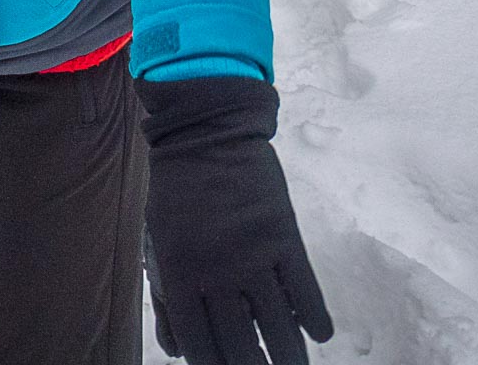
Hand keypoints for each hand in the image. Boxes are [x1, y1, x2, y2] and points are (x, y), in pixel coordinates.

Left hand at [138, 76, 333, 363]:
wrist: (206, 135)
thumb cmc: (176, 196)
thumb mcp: (159, 245)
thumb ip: (167, 300)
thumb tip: (179, 351)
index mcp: (180, 276)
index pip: (200, 346)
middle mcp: (217, 273)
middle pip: (241, 345)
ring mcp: (254, 256)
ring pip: (280, 327)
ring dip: (291, 356)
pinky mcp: (284, 237)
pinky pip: (306, 291)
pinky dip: (315, 318)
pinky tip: (318, 334)